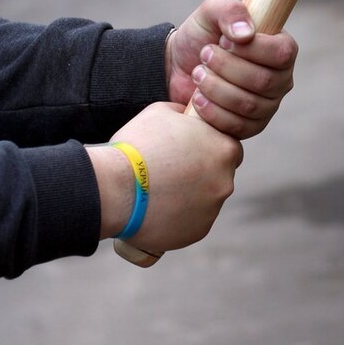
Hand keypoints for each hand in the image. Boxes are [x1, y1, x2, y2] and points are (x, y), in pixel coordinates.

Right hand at [87, 102, 243, 251]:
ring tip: (159, 191)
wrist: (115, 188)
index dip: (208, 147)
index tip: (188, 151)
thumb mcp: (163, 112)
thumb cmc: (138, 146)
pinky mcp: (197, 232)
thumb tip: (187, 116)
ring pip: (205, 200)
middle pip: (219, 175)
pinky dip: (179, 216)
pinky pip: (192, 221)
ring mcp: (212, 210)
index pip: (227, 147)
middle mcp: (226, 181)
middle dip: (201, 173)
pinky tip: (157, 208)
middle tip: (172, 171)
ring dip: (189, 196)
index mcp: (225, 149)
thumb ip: (185, 116)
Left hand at [165, 0, 296, 138]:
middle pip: (263, 81)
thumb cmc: (201, 35)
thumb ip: (230, 11)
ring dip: (216, 88)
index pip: (282, 53)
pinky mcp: (250, 127)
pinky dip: (213, 112)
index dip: (251, 49)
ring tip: (198, 74)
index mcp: (281, 49)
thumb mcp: (211, 12)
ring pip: (248, 104)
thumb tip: (246, 33)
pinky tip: (198, 97)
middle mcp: (281, 78)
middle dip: (226, 67)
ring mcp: (268, 105)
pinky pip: (238, 126)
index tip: (223, 40)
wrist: (177, 66)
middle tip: (204, 55)